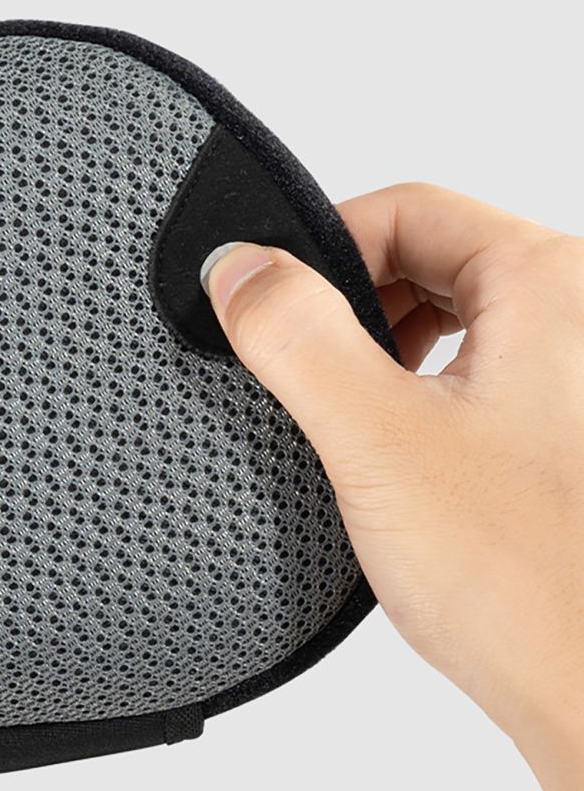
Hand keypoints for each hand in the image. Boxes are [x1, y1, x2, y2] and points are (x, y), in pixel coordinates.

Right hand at [201, 183, 583, 790]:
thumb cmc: (525, 581)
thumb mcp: (376, 437)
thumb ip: (296, 338)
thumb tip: (240, 271)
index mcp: (549, 287)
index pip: (410, 209)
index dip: (321, 246)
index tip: (268, 301)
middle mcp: (574, 320)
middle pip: (432, 257)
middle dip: (350, 303)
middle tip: (303, 364)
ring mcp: (568, 380)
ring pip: (449, 320)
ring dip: (379, 351)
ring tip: (345, 413)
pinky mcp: (554, 434)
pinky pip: (468, 376)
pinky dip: (413, 392)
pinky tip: (390, 449)